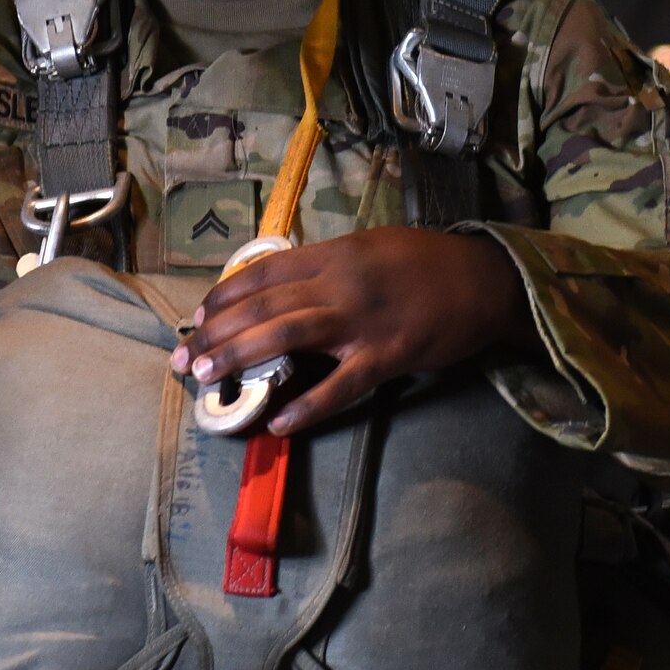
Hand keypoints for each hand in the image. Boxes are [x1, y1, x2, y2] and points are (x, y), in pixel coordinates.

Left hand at [170, 226, 537, 434]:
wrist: (486, 278)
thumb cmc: (424, 262)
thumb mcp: (367, 247)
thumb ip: (324, 264)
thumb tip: (278, 285)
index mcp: (332, 254)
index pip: (262, 273)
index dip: (223, 296)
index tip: (196, 318)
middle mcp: (339, 283)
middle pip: (263, 306)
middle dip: (217, 333)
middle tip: (183, 358)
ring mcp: (363, 321)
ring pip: (287, 335)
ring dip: (241, 357)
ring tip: (208, 378)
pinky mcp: (390, 356)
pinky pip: (342, 385)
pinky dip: (309, 404)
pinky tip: (280, 422)